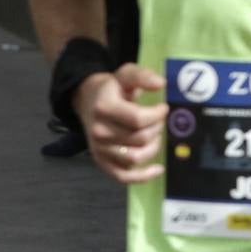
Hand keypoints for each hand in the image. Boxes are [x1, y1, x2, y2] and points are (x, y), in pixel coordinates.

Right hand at [76, 64, 168, 183]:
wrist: (87, 100)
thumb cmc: (111, 89)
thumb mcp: (125, 75)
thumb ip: (141, 76)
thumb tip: (160, 84)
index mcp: (104, 108)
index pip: (138, 119)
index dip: (157, 115)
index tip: (162, 108)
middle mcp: (98, 130)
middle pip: (140, 138)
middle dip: (156, 129)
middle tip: (156, 121)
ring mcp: (99, 148)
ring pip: (135, 157)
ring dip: (152, 148)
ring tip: (154, 136)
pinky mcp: (101, 161)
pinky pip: (123, 176)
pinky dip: (142, 176)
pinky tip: (158, 169)